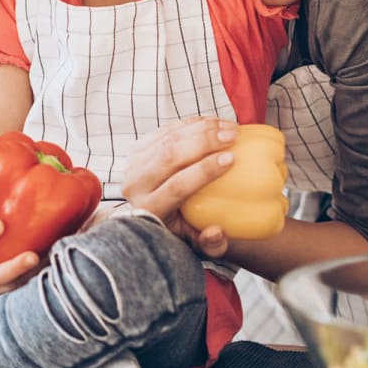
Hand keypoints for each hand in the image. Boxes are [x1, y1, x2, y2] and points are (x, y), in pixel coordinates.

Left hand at [122, 116, 237, 255]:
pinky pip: (166, 129)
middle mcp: (136, 183)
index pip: (177, 185)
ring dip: (201, 128)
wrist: (150, 210)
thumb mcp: (194, 243)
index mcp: (149, 208)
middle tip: (233, 136)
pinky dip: (192, 123)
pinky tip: (215, 122)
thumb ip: (210, 245)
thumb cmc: (180, 227)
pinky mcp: (138, 147)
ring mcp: (134, 162)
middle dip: (204, 142)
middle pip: (170, 155)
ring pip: (168, 137)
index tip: (232, 158)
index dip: (205, 170)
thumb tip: (217, 231)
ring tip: (230, 126)